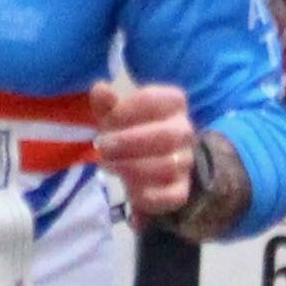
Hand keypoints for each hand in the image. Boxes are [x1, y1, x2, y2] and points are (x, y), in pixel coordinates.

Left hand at [93, 78, 196, 220]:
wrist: (151, 166)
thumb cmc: (131, 131)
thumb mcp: (116, 115)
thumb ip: (107, 103)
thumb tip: (100, 89)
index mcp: (173, 104)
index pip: (154, 100)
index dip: (126, 110)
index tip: (107, 120)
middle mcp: (185, 131)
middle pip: (165, 135)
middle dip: (127, 142)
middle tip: (102, 147)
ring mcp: (185, 162)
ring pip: (167, 167)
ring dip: (131, 167)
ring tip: (109, 165)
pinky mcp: (181, 191)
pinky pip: (168, 196)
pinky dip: (144, 195)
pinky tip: (127, 188)